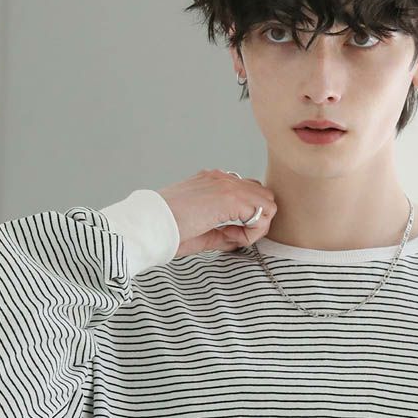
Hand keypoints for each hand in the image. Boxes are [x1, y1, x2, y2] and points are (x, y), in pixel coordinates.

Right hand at [158, 170, 277, 257]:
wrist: (150, 224)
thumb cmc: (165, 229)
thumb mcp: (199, 230)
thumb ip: (222, 232)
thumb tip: (238, 240)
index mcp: (211, 180)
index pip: (247, 192)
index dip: (246, 217)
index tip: (228, 234)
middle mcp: (221, 177)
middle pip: (263, 195)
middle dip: (257, 220)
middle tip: (236, 237)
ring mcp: (226, 184)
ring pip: (267, 203)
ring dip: (257, 225)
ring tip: (234, 237)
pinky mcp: (230, 197)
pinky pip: (262, 215)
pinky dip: (253, 232)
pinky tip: (232, 238)